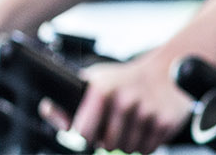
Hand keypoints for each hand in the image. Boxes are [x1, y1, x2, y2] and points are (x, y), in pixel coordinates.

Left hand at [47, 55, 190, 153]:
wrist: (166, 69)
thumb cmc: (123, 80)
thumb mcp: (94, 81)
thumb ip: (67, 100)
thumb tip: (50, 112)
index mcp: (102, 89)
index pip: (84, 133)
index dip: (87, 133)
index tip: (92, 127)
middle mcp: (125, 100)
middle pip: (107, 144)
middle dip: (110, 139)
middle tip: (116, 124)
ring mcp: (147, 111)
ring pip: (128, 148)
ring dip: (128, 141)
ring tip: (132, 124)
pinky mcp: (165, 122)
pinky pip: (147, 149)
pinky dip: (145, 143)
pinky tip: (146, 126)